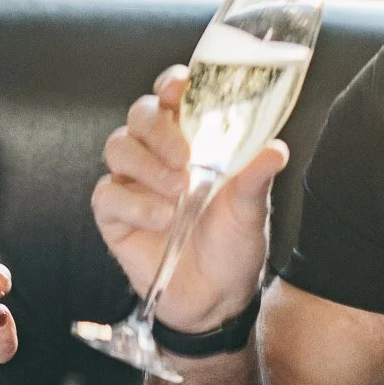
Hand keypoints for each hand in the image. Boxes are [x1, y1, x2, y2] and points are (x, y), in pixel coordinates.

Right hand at [91, 64, 288, 331]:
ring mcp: (133, 182)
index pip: (173, 96)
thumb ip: (255, 177)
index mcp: (191, 139)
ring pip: (119, 147)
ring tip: (179, 191)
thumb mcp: (251, 211)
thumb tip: (275, 148)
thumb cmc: (233, 246)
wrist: (216, 299)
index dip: (172, 85)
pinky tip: (163, 219)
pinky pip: (109, 195)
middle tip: (184, 154)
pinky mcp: (114, 215)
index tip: (180, 88)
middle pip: (140, 115)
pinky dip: (136, 204)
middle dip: (159, 128)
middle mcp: (157, 154)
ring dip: (148, 165)